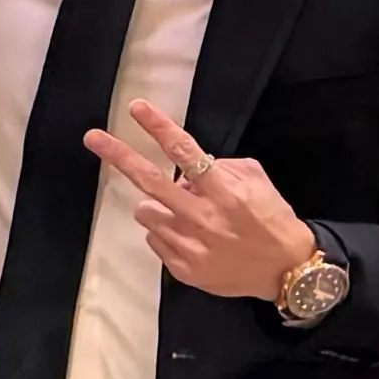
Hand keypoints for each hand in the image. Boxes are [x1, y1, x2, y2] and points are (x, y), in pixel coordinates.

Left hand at [89, 101, 322, 301]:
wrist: (285, 270)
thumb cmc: (271, 220)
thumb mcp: (258, 181)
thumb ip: (223, 167)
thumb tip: (186, 169)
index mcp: (224, 191)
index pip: (185, 152)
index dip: (159, 127)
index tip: (137, 108)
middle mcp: (203, 217)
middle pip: (150, 181)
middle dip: (119, 156)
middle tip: (93, 137)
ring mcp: (189, 245)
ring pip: (146, 212)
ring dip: (157, 205)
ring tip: (181, 211)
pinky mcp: (182, 268)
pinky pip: (154, 239)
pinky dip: (166, 232)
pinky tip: (191, 237)